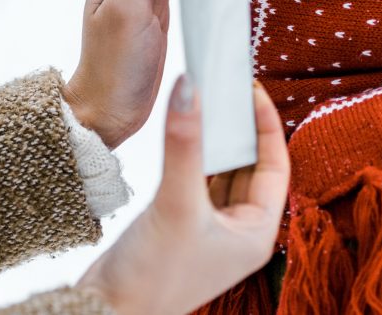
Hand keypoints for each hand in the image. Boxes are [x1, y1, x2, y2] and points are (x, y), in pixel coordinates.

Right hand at [78, 77, 289, 314]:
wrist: (106, 312)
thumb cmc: (152, 276)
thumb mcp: (175, 203)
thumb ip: (184, 145)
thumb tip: (189, 88)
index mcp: (257, 233)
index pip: (275, 166)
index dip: (266, 125)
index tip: (251, 90)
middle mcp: (238, 231)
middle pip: (249, 166)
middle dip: (239, 129)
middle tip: (224, 90)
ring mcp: (210, 229)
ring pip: (221, 172)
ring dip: (215, 141)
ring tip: (205, 102)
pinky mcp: (182, 226)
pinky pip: (196, 180)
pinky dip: (192, 156)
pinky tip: (182, 133)